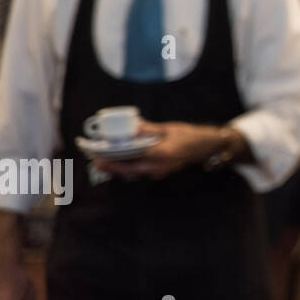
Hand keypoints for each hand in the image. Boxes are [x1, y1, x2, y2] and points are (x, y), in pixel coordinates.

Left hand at [94, 121, 220, 179]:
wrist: (206, 147)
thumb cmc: (189, 136)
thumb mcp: (169, 128)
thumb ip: (149, 129)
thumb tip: (131, 126)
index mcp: (162, 154)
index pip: (132, 157)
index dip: (114, 158)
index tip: (99, 156)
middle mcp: (159, 167)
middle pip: (128, 170)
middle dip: (110, 166)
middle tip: (94, 160)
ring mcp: (159, 172)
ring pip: (133, 173)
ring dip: (117, 168)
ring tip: (101, 161)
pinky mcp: (159, 173)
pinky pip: (139, 172)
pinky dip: (127, 168)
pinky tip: (118, 162)